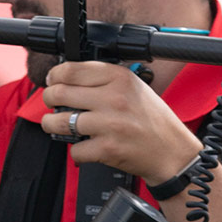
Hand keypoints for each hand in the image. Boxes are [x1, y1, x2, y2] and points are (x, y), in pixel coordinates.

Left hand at [40, 61, 201, 184]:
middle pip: (60, 93)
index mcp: (120, 78)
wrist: (172, 152)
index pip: (72, 70)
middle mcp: (114, 99)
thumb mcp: (134, 87)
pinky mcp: (107, 149)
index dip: (55, 75)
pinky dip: (76, 151)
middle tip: (52, 103)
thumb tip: (66, 78)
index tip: (52, 80)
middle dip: (48, 98)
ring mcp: (110, 124)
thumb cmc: (152, 120)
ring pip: (59, 122)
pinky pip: (74, 149)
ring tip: (56, 124)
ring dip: (51, 124)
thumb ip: (103, 80)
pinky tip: (85, 146)